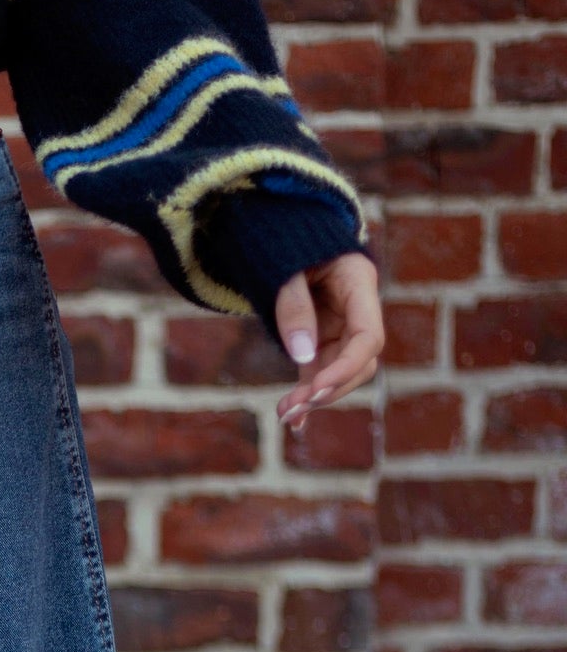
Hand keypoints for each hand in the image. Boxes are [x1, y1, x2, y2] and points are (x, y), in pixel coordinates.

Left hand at [274, 252, 383, 430]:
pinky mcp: (321, 341)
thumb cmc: (287, 241)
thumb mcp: (286, 266)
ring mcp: (340, 328)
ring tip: (285, 415)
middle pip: (359, 362)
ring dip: (314, 397)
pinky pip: (318, 373)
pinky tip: (292, 419)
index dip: (347, 367)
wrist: (282, 233)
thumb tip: (302, 355)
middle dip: (330, 388)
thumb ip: (293, 305)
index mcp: (359, 284)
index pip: (369, 336)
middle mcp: (356, 311)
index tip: (317, 389)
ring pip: (338, 372)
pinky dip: (305, 395)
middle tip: (297, 408)